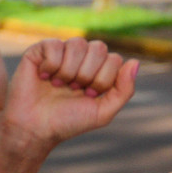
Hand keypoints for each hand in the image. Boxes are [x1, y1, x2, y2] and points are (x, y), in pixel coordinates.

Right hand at [4, 38, 137, 149]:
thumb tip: (136, 62)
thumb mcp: (103, 112)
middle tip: (73, 90)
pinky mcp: (40, 50)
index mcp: (97, 69)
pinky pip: (55, 45)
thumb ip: (124, 90)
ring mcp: (61, 52)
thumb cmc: (68, 122)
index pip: (114, 59)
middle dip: (87, 74)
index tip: (88, 95)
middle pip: (99, 47)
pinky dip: (51, 65)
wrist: (35, 129)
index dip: (102, 79)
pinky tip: (43, 77)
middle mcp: (81, 58)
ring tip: (58, 85)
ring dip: (69, 70)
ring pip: (77, 43)